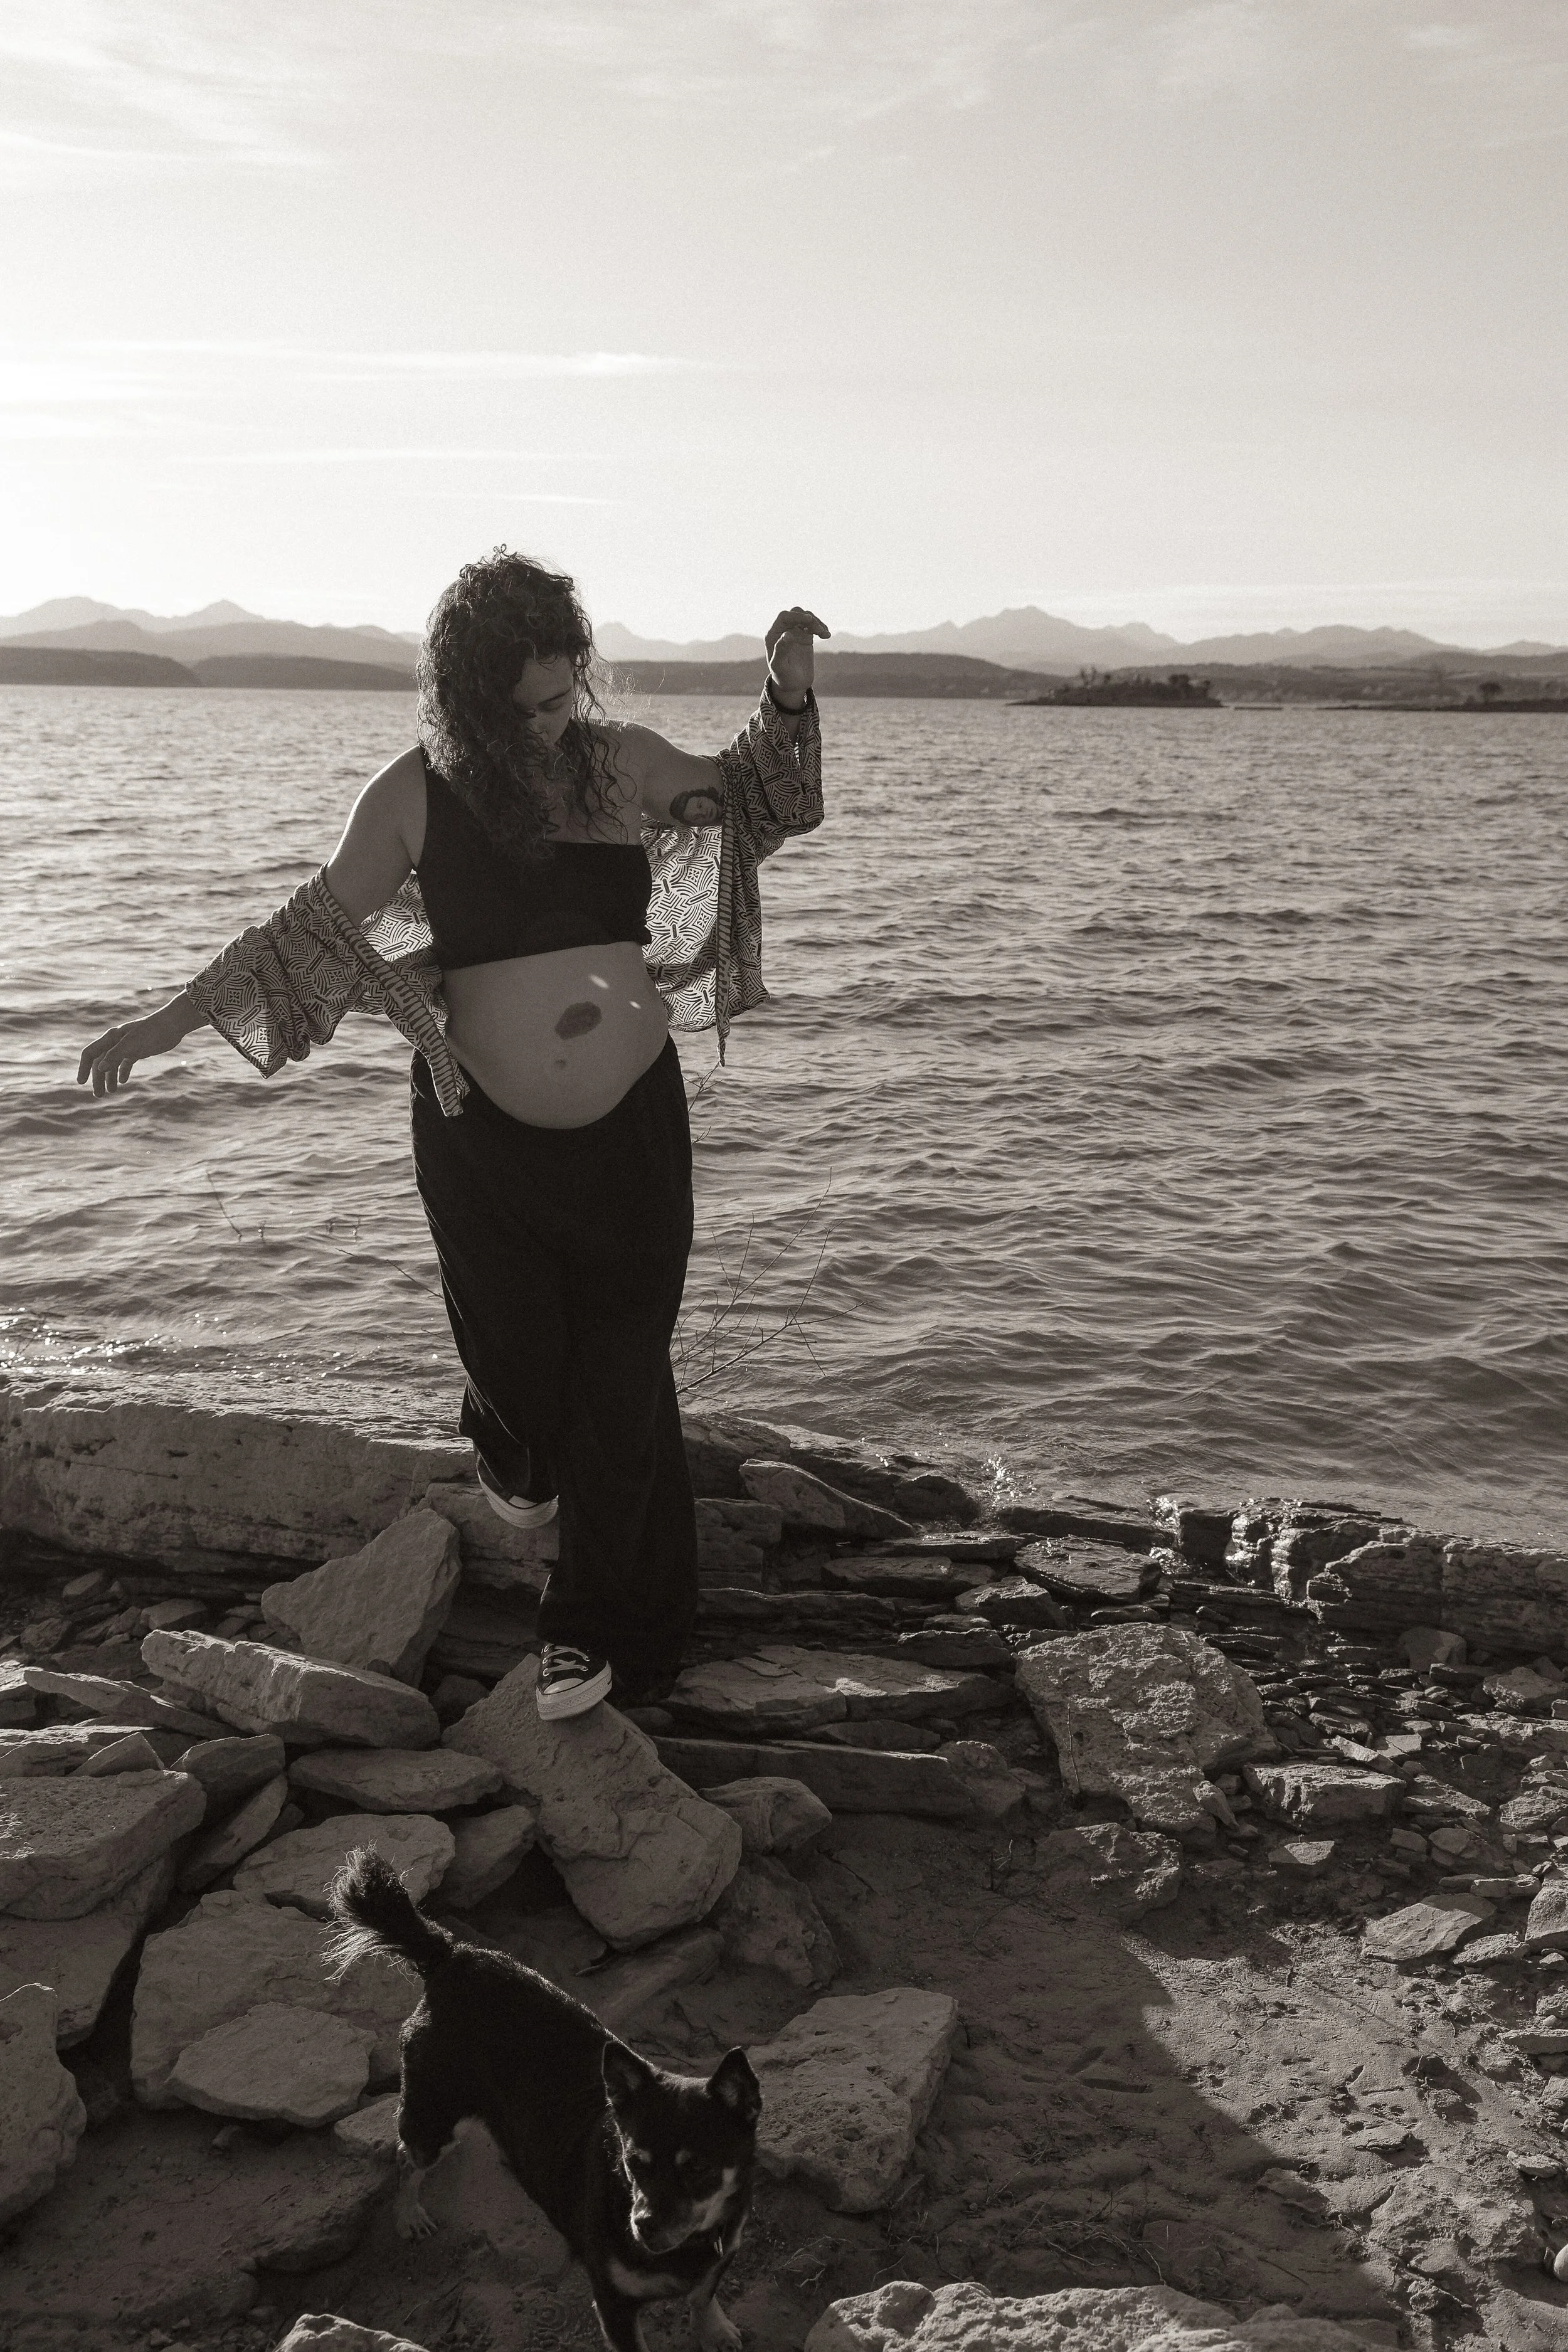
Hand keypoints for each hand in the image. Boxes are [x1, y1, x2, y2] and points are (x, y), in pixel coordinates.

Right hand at [77, 995, 199, 1096]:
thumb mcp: (132, 1045)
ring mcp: (126, 1046)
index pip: (90, 1053)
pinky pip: (125, 1063)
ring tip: (111, 1092)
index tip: (81, 1083)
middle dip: (98, 1079)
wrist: (172, 1025)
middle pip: (100, 1062)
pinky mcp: (137, 1050)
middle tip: (99, 1095)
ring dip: (110, 1078)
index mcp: (110, 1037)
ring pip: (113, 1065)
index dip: (84, 1068)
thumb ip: (115, 1056)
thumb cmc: (152, 1032)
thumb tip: (100, 1069)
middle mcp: (115, 1042)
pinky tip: (123, 1081)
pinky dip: (123, 1072)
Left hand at [764, 607, 829, 703]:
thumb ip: (781, 651)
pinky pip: (813, 625)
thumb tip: (787, 634)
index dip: (796, 616)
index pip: (784, 617)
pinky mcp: (805, 635)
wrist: (793, 685)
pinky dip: (821, 627)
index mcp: (772, 634)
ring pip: (806, 617)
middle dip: (809, 619)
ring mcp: (794, 631)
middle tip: (819, 631)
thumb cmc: (783, 677)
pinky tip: (826, 635)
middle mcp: (782, 630)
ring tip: (825, 634)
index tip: (809, 620)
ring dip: (817, 623)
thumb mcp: (779, 666)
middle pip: (796, 613)